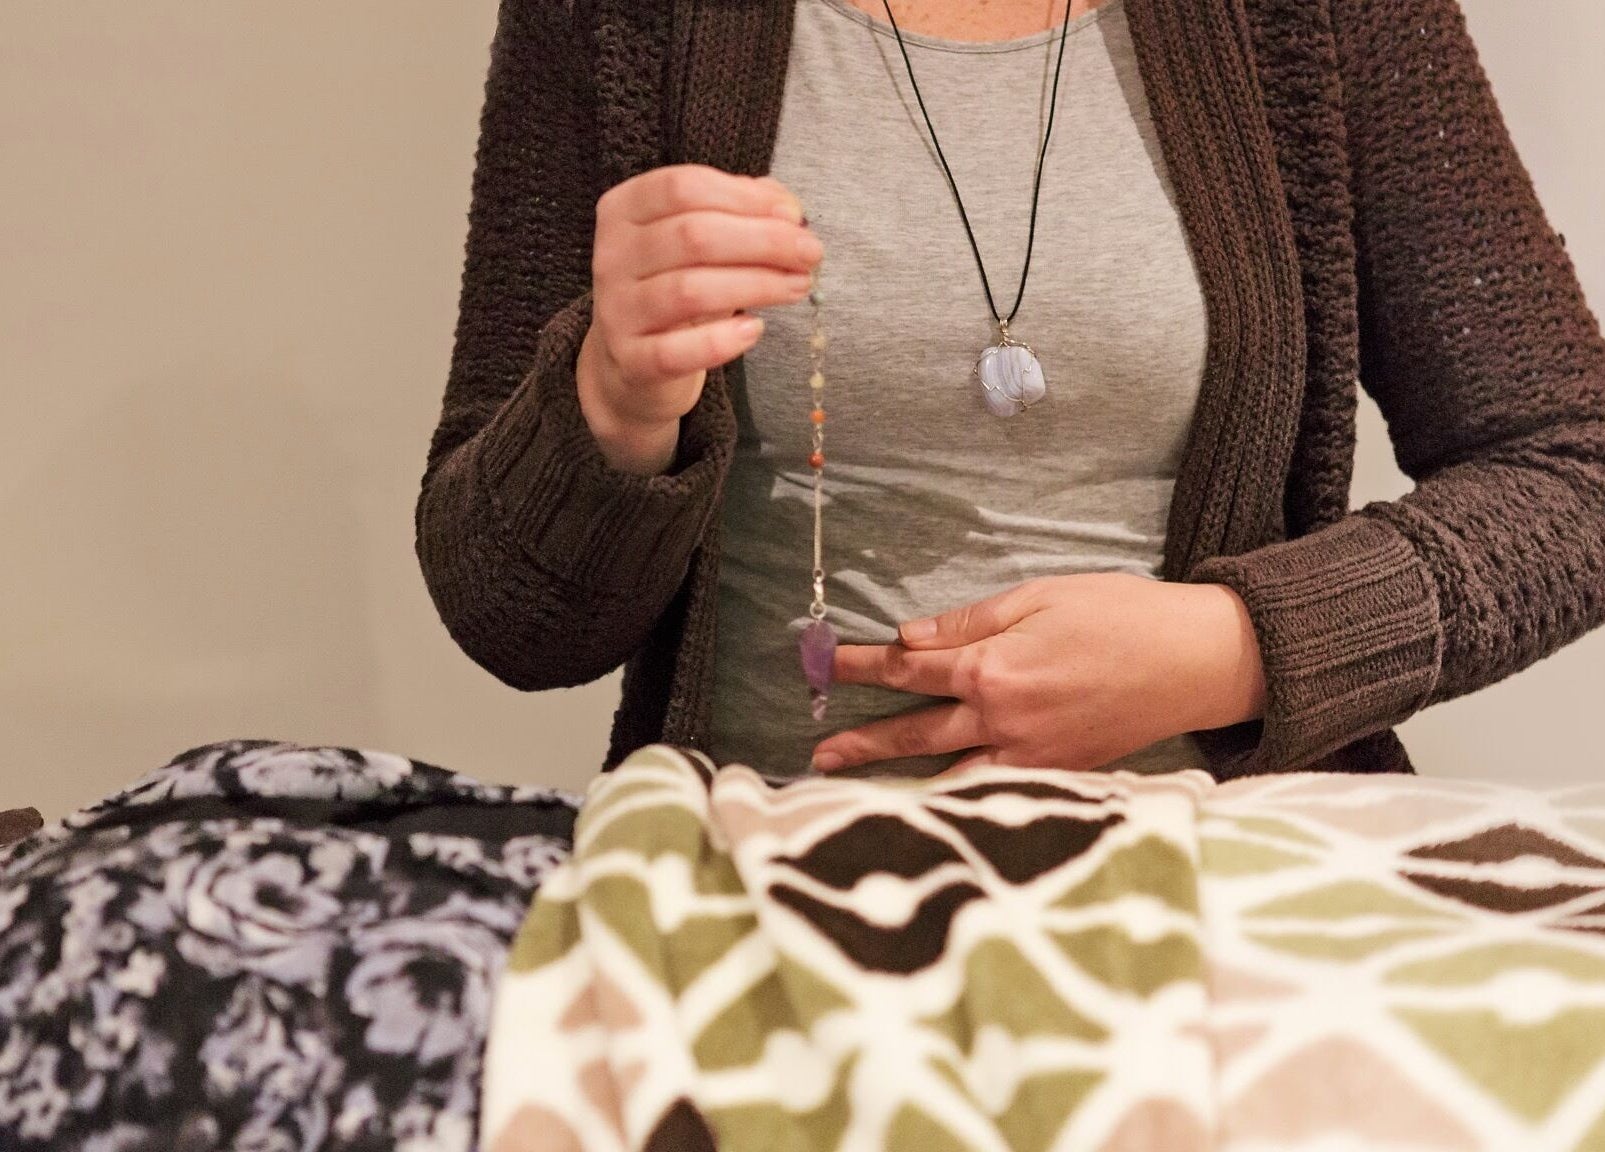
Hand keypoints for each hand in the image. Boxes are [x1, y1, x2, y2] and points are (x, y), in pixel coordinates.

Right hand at [578, 164, 823, 473]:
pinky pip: (677, 351)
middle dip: (764, 241)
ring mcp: (616, 310)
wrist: (633, 359)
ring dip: (757, 285)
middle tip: (811, 254)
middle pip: (693, 236)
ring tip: (799, 287)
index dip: (746, 198)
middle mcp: (612, 255)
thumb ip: (741, 211)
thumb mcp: (701, 239)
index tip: (795, 216)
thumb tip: (787, 206)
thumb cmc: (678, 285)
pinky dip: (722, 340)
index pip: (684, 188)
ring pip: (691, 290)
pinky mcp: (630, 360)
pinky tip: (755, 329)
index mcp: (625, 209)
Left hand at [808, 573, 1265, 773]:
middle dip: (862, 741)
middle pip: (915, 732)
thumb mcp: (1042, 596)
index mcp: (994, 667)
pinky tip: (931, 804)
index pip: (908, 669)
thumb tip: (910, 636)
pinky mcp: (1058, 775)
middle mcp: (1003, 719)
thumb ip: (970, 620)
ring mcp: (1030, 755)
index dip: (859, 666)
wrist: (1198, 662)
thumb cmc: (1124, 616)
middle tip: (817, 755)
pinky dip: (956, 798)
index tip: (819, 664)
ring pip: (948, 773)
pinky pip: (993, 791)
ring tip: (854, 792)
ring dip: (898, 779)